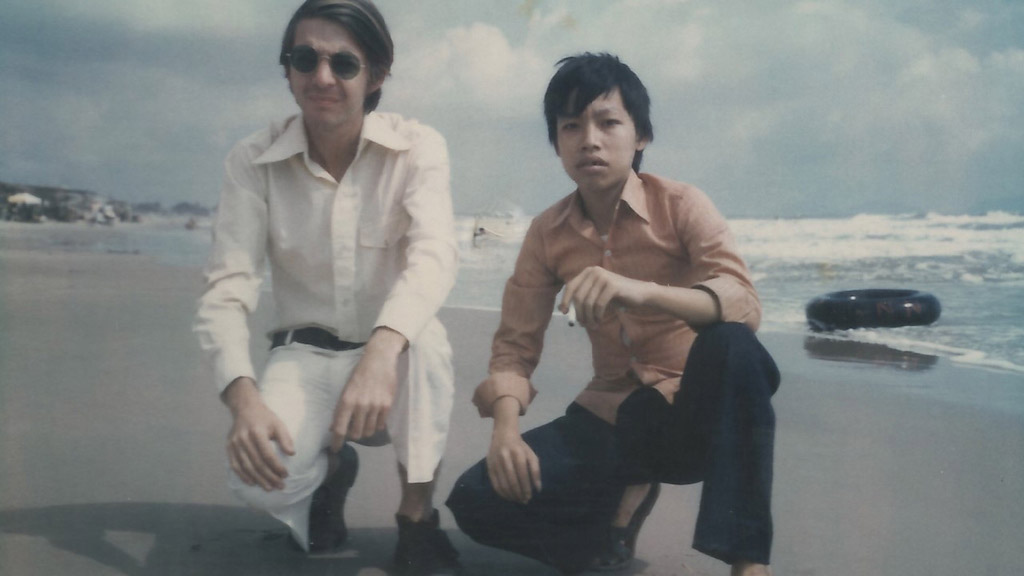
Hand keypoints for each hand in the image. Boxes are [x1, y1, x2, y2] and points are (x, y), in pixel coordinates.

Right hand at [223, 377, 295, 490]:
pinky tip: (252, 483)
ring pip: (246, 467)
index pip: (268, 455)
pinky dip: (243, 476)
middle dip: (270, 477)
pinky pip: (235, 465)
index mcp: (257, 432)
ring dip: (258, 480)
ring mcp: (234, 444)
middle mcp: (244, 439)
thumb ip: (285, 438)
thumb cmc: (265, 418)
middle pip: (257, 463)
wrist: (245, 408)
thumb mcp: (278, 424)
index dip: (277, 467)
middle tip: (280, 486)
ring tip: (269, 488)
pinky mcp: (229, 447)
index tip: (286, 474)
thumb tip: (292, 454)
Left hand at [330, 328, 405, 451]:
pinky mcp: (387, 406)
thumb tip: (332, 428)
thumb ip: (340, 409)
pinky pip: (380, 425)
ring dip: (365, 431)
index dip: (336, 442)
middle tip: (353, 432)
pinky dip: (376, 426)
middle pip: (355, 434)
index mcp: (346, 401)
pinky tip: (374, 419)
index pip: (339, 428)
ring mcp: (375, 406)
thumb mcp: (345, 390)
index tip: (335, 449)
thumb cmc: (359, 374)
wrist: (379, 360)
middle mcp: (360, 406)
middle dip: (353, 436)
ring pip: (368, 431)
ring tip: (364, 424)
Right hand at [487, 428, 541, 503]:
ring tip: (517, 500)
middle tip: (524, 501)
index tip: (529, 496)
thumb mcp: (531, 455)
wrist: (503, 435)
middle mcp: (505, 457)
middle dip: (519, 494)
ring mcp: (496, 462)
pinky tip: (508, 497)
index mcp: (518, 453)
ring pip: (503, 484)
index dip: (526, 487)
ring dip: (511, 495)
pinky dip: (502, 493)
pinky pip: (495, 484)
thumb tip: (538, 489)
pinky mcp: (489, 467)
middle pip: (512, 481)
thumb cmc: (520, 447)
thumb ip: (536, 471)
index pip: (522, 474)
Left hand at [559, 266, 649, 326]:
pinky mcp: (612, 286)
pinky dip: (597, 316)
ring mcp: (603, 277)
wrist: (640, 293)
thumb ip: (582, 298)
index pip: (571, 286)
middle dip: (579, 313)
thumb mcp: (596, 295)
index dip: (565, 300)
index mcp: (588, 271)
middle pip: (578, 297)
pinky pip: (599, 305)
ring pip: (588, 303)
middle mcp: (594, 271)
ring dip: (589, 317)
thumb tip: (562, 309)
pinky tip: (599, 321)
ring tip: (592, 325)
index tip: (564, 313)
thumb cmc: (616, 296)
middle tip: (583, 325)